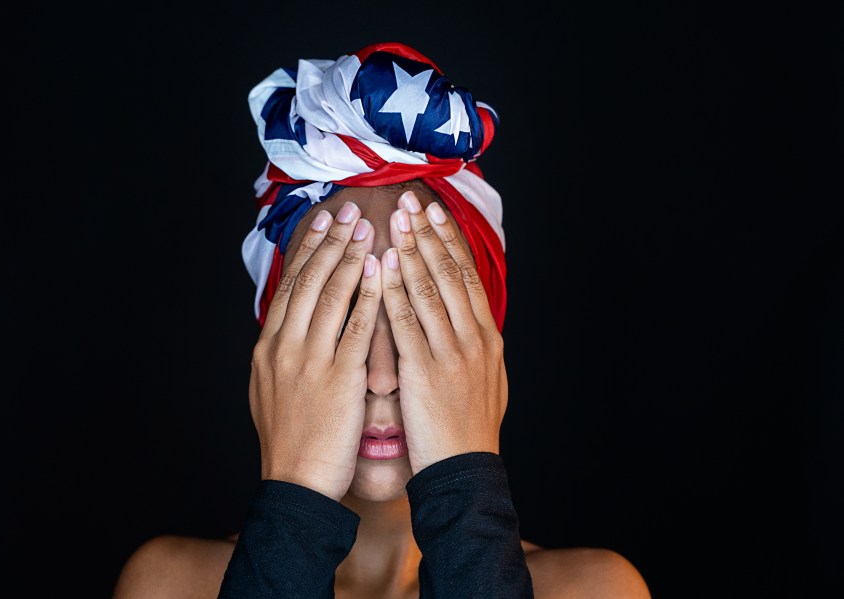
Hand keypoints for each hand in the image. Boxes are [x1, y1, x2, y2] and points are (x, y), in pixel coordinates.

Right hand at [249, 202, 381, 500]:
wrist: (294, 484)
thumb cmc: (289, 440)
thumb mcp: (271, 389)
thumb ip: (282, 353)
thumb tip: (290, 325)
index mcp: (268, 347)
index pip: (287, 286)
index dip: (305, 251)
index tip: (321, 223)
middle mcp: (284, 346)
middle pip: (307, 281)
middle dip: (328, 242)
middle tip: (346, 210)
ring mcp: (309, 360)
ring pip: (329, 295)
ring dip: (349, 257)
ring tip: (366, 228)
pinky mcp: (338, 378)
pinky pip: (356, 328)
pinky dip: (369, 295)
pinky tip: (381, 272)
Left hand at [380, 191, 507, 474]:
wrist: (466, 472)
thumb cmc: (468, 430)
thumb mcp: (484, 381)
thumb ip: (473, 346)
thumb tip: (465, 319)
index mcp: (488, 338)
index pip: (468, 277)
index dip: (450, 242)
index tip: (434, 213)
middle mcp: (475, 338)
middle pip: (451, 274)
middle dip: (430, 234)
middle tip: (412, 201)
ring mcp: (453, 353)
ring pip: (431, 290)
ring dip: (411, 250)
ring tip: (395, 220)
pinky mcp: (427, 371)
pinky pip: (408, 322)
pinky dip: (395, 290)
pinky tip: (382, 266)